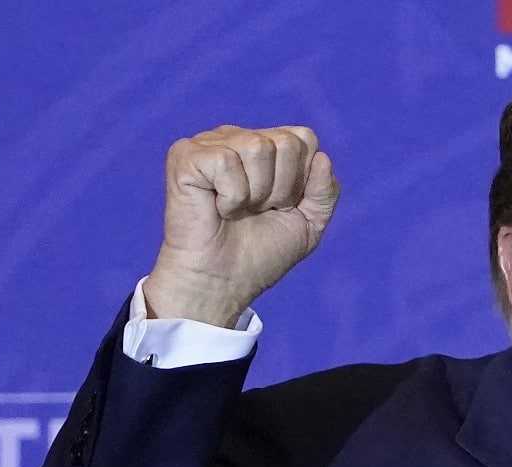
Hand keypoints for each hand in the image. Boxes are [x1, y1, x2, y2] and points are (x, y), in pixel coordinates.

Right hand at [143, 125, 338, 326]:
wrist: (223, 283)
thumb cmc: (260, 255)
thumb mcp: (309, 225)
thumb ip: (326, 192)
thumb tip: (323, 157)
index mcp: (267, 146)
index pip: (305, 138)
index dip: (302, 180)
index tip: (281, 206)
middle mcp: (239, 137)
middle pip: (288, 142)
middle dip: (281, 188)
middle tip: (257, 211)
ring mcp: (211, 143)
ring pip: (258, 147)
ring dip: (256, 192)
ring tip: (237, 210)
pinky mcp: (186, 155)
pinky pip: (226, 161)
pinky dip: (230, 196)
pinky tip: (217, 208)